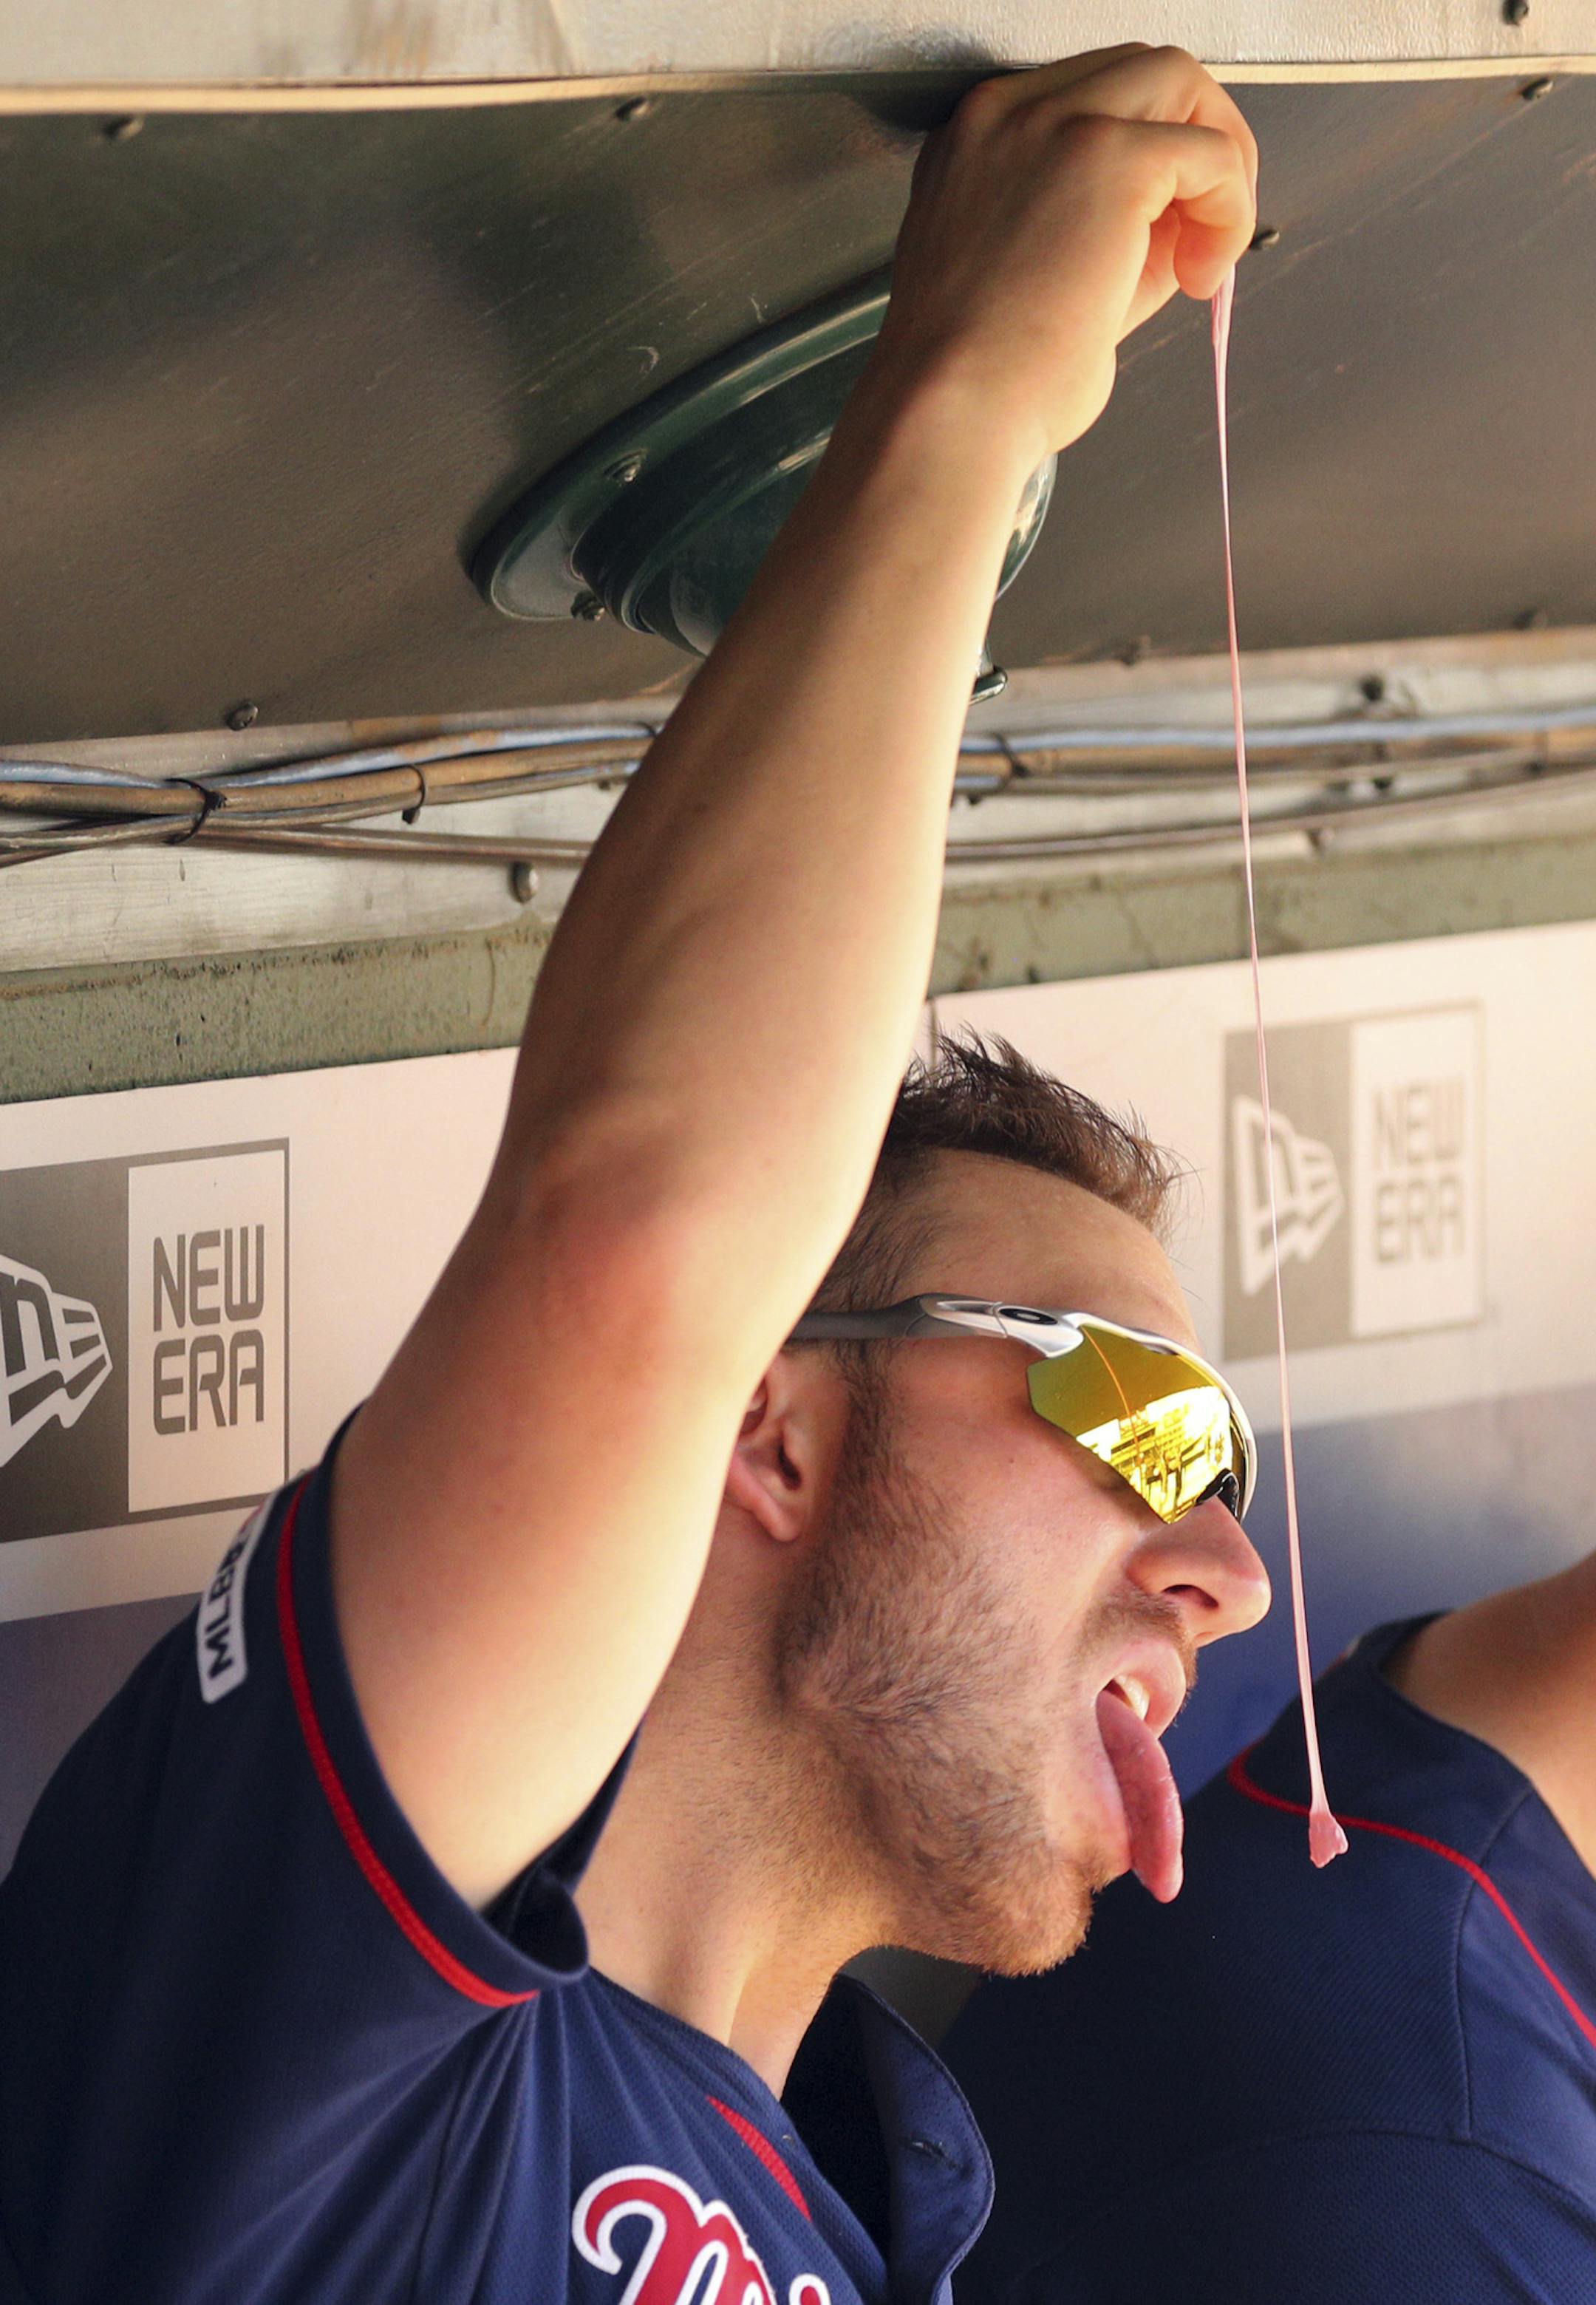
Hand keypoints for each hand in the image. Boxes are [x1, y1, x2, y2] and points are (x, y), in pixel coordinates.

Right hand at [870, 46, 1257, 466]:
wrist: (955, 413)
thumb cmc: (982, 377)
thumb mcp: (1036, 280)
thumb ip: (1101, 228)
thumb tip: (1181, 219)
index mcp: (976, 144)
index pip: (1089, 99)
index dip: (1144, 154)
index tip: (1160, 228)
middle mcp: (1004, 116)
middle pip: (1140, 71)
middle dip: (1195, 139)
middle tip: (1207, 224)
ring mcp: (1054, 126)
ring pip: (1179, 83)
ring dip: (1218, 162)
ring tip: (1207, 251)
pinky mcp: (1107, 158)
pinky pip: (1210, 154)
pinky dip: (1229, 211)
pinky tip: (1201, 274)